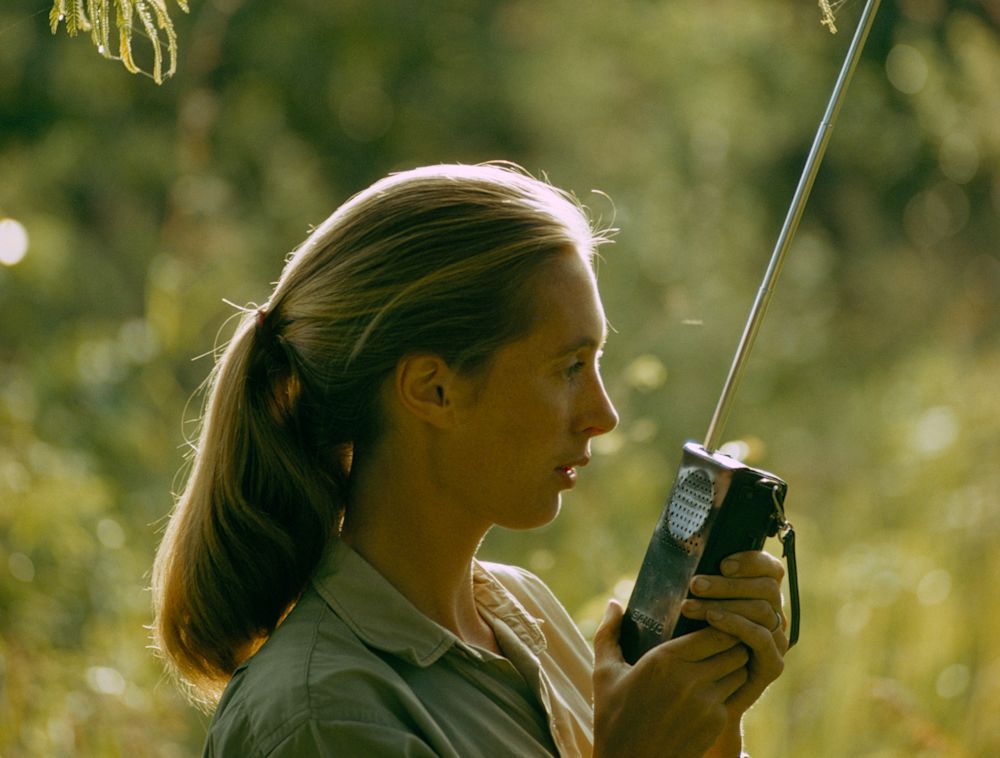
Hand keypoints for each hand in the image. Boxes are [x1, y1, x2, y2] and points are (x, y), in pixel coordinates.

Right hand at [592, 600, 749, 757]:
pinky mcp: (716, 723)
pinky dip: (730, 685)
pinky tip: (717, 682)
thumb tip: (613, 604)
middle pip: (733, 647)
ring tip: (721, 656)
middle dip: (730, 639)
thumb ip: (608, 634)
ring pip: (739, 670)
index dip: (718, 622)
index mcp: (663, 661)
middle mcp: (689, 680)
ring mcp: (707, 704)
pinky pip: (735, 694)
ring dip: (734, 662)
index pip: (713, 631)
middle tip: (720, 633)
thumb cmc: (613, 718)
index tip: (710, 618)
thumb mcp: (604, 674)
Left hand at [680, 550, 787, 717]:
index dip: (751, 561)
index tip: (722, 563)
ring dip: (725, 602)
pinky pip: (762, 637)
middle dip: (727, 583)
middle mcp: (774, 615)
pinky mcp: (772, 664)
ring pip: (762, 609)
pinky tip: (712, 619)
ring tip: (690, 606)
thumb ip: (695, 584)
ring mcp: (776, 640)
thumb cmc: (686, 642)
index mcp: (759, 595)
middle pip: (766, 587)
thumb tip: (680, 553)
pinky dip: (737, 624)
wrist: (693, 693)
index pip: (770, 569)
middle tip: (694, 585)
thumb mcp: (690, 606)